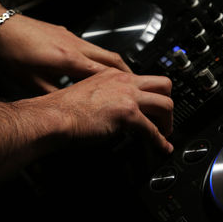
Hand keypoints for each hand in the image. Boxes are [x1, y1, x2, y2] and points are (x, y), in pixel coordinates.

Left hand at [0, 13, 130, 92]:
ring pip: (103, 51)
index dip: (121, 85)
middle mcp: (75, 46)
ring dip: (115, 65)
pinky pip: (91, 47)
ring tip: (121, 78)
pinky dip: (99, 58)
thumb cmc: (10, 52)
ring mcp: (71, 37)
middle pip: (112, 58)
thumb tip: (67, 107)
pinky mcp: (65, 34)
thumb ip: (53, 95)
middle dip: (127, 72)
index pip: (105, 74)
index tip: (132, 94)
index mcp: (68, 59)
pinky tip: (94, 67)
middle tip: (137, 85)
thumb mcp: (30, 82)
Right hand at [45, 68, 173, 152]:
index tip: (156, 106)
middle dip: (168, 103)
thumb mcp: (91, 92)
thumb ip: (108, 96)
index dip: (155, 94)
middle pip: (164, 84)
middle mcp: (124, 81)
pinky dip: (160, 141)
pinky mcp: (127, 114)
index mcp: (115, 74)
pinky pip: (153, 129)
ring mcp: (128, 96)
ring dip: (168, 121)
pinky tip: (161, 147)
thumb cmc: (64, 108)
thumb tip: (117, 109)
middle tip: (165, 118)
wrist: (54, 116)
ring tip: (164, 133)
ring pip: (165, 104)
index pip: (146, 79)